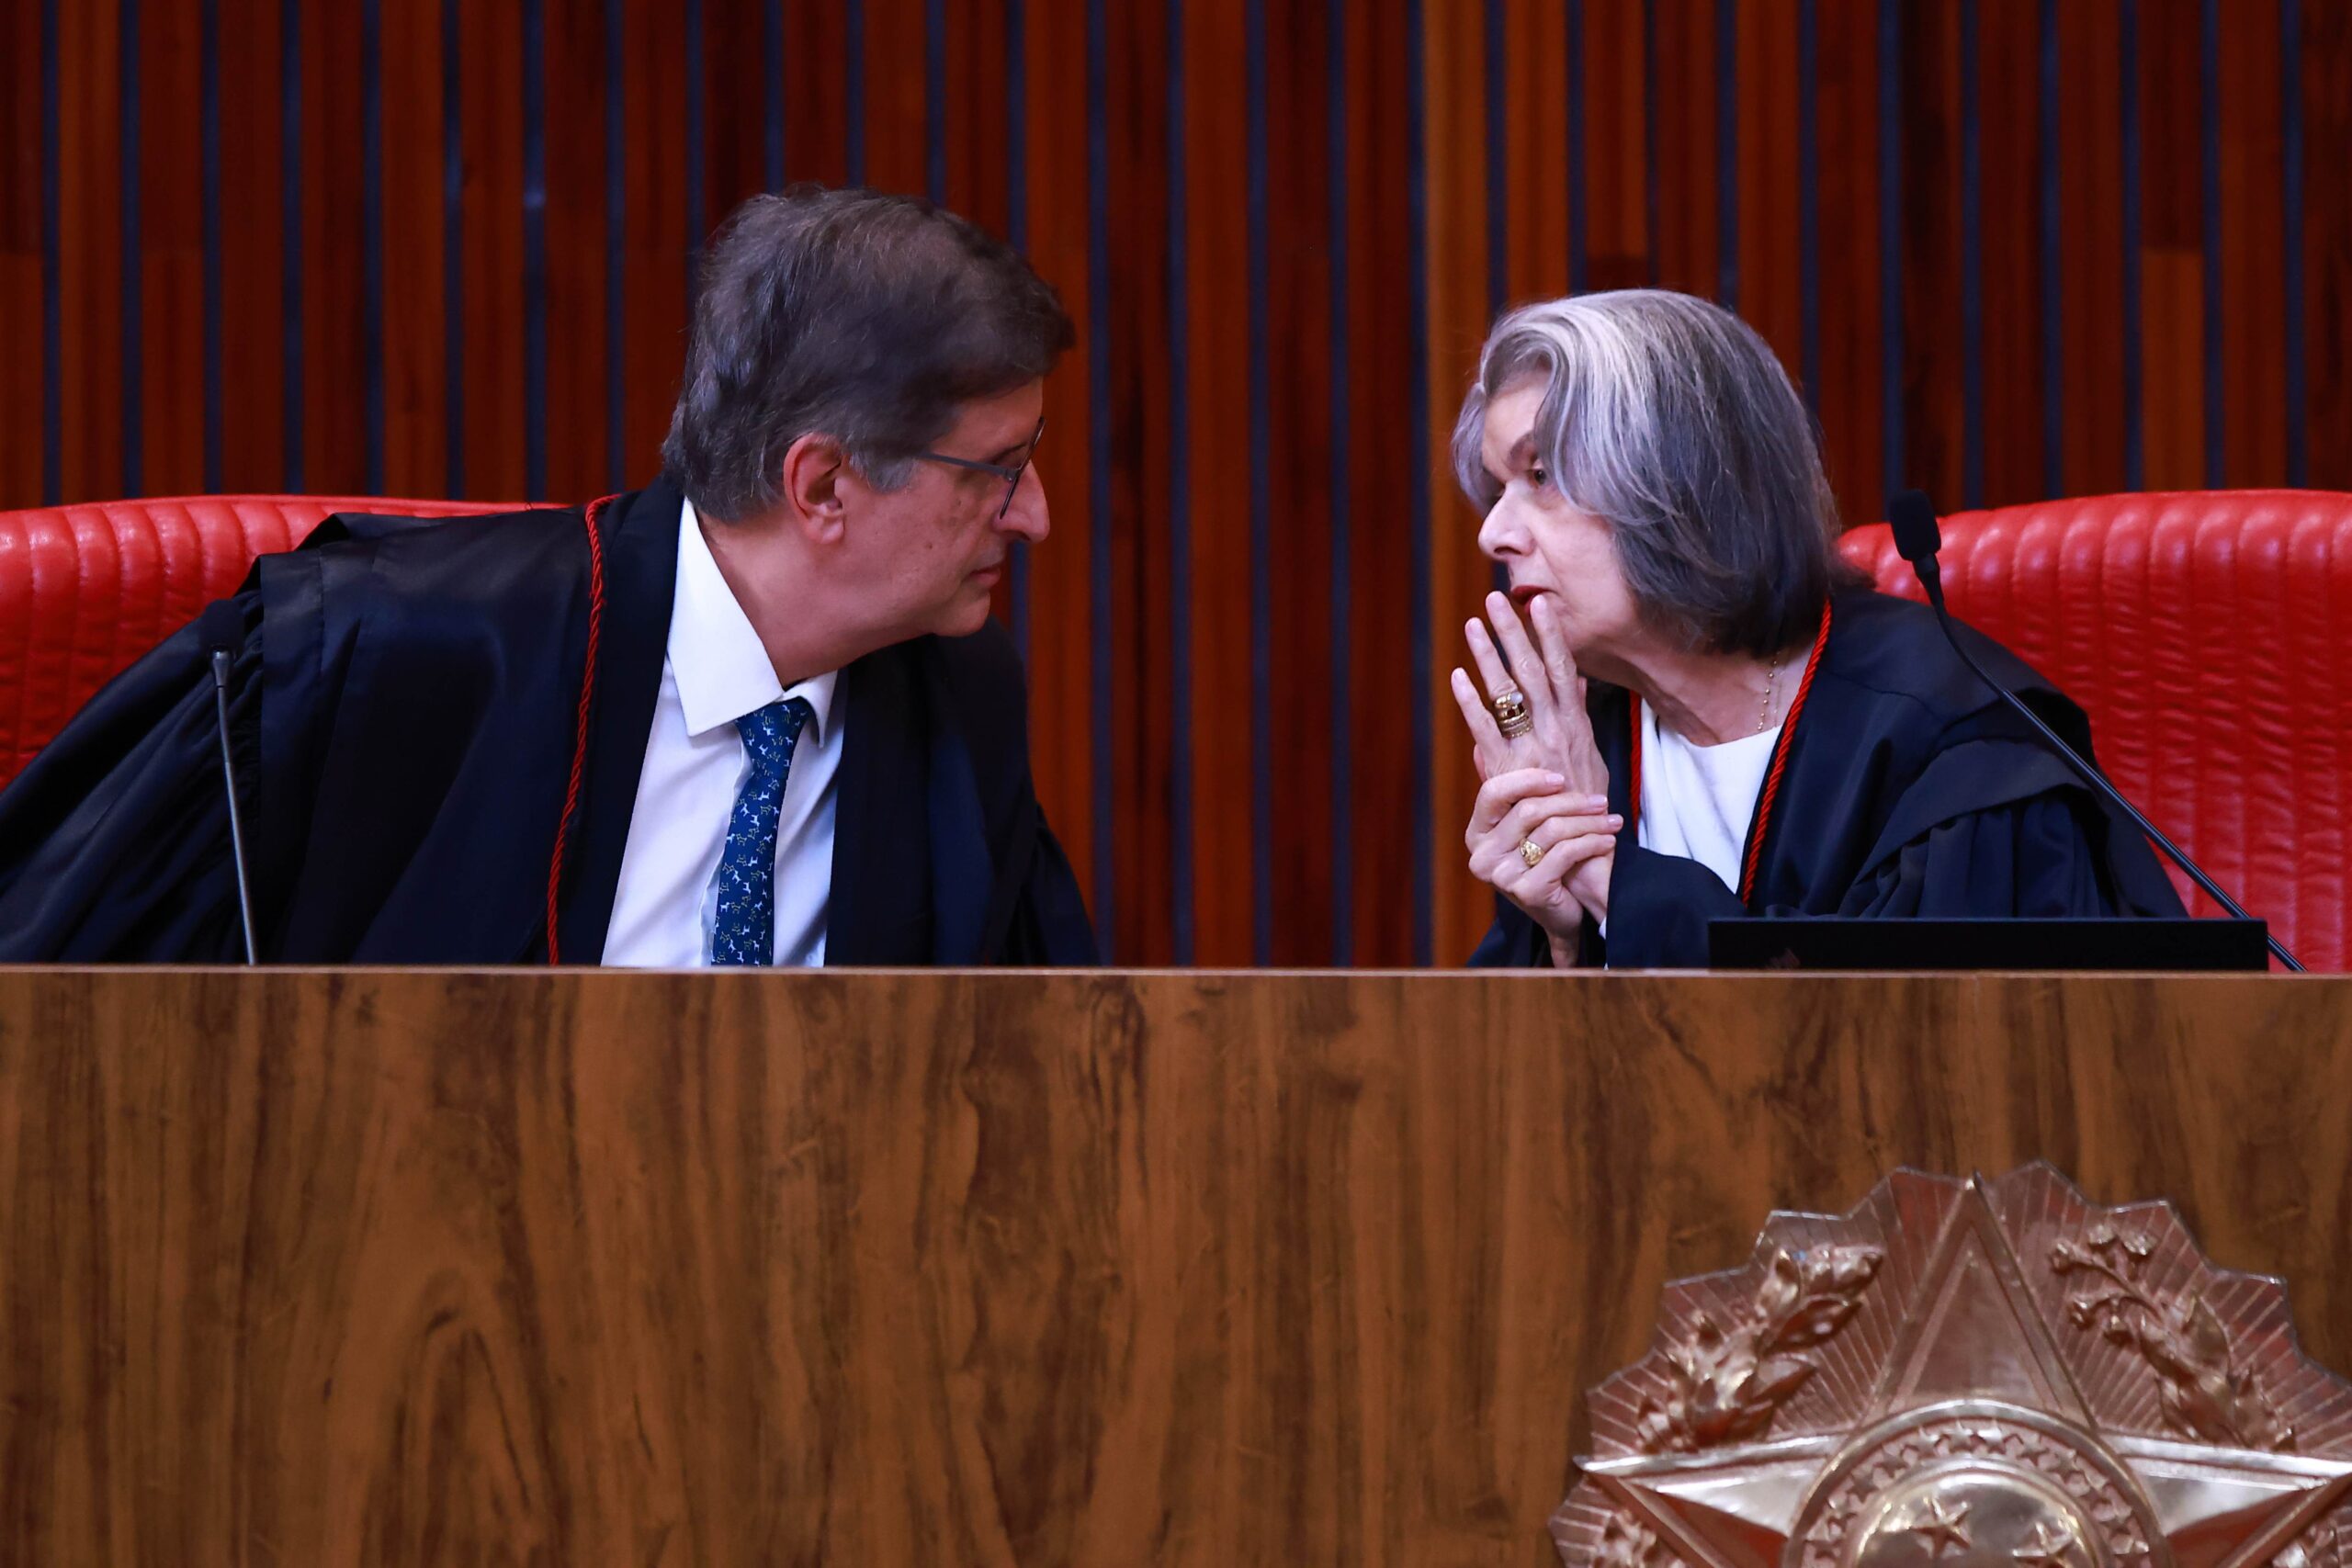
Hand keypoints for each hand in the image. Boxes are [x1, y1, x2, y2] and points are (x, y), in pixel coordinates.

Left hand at [1454, 591, 1606, 796]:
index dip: (1550, 634)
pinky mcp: (1511, 770)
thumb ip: (1577, 712)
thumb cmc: (1586, 801)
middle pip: (1533, 670)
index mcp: (1575, 722)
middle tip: (1495, 600)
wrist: (1585, 847)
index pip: (1562, 667)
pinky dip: (1470, 703)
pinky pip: (1487, 730)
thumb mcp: (1591, 752)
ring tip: (1472, 625)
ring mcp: (1534, 747)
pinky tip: (1456, 678)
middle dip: (1514, 632)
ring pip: (1510, 692)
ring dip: (1490, 656)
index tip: (1537, 603)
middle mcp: (1556, 728)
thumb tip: (1575, 676)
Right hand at [1462, 767, 1621, 945]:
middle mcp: (1482, 855)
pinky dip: (1591, 843)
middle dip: (1571, 802)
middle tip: (1601, 800)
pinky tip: (1607, 841)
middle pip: (1529, 810)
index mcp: (1477, 833)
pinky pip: (1565, 854)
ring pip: (1552, 830)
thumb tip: (1479, 747)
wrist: (1561, 915)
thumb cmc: (1547, 862)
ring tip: (1611, 820)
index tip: (1561, 778)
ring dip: (1589, 822)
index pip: (1493, 792)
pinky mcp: (1527, 892)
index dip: (1528, 780)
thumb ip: (1508, 791)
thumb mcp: (1527, 826)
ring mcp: (1501, 876)